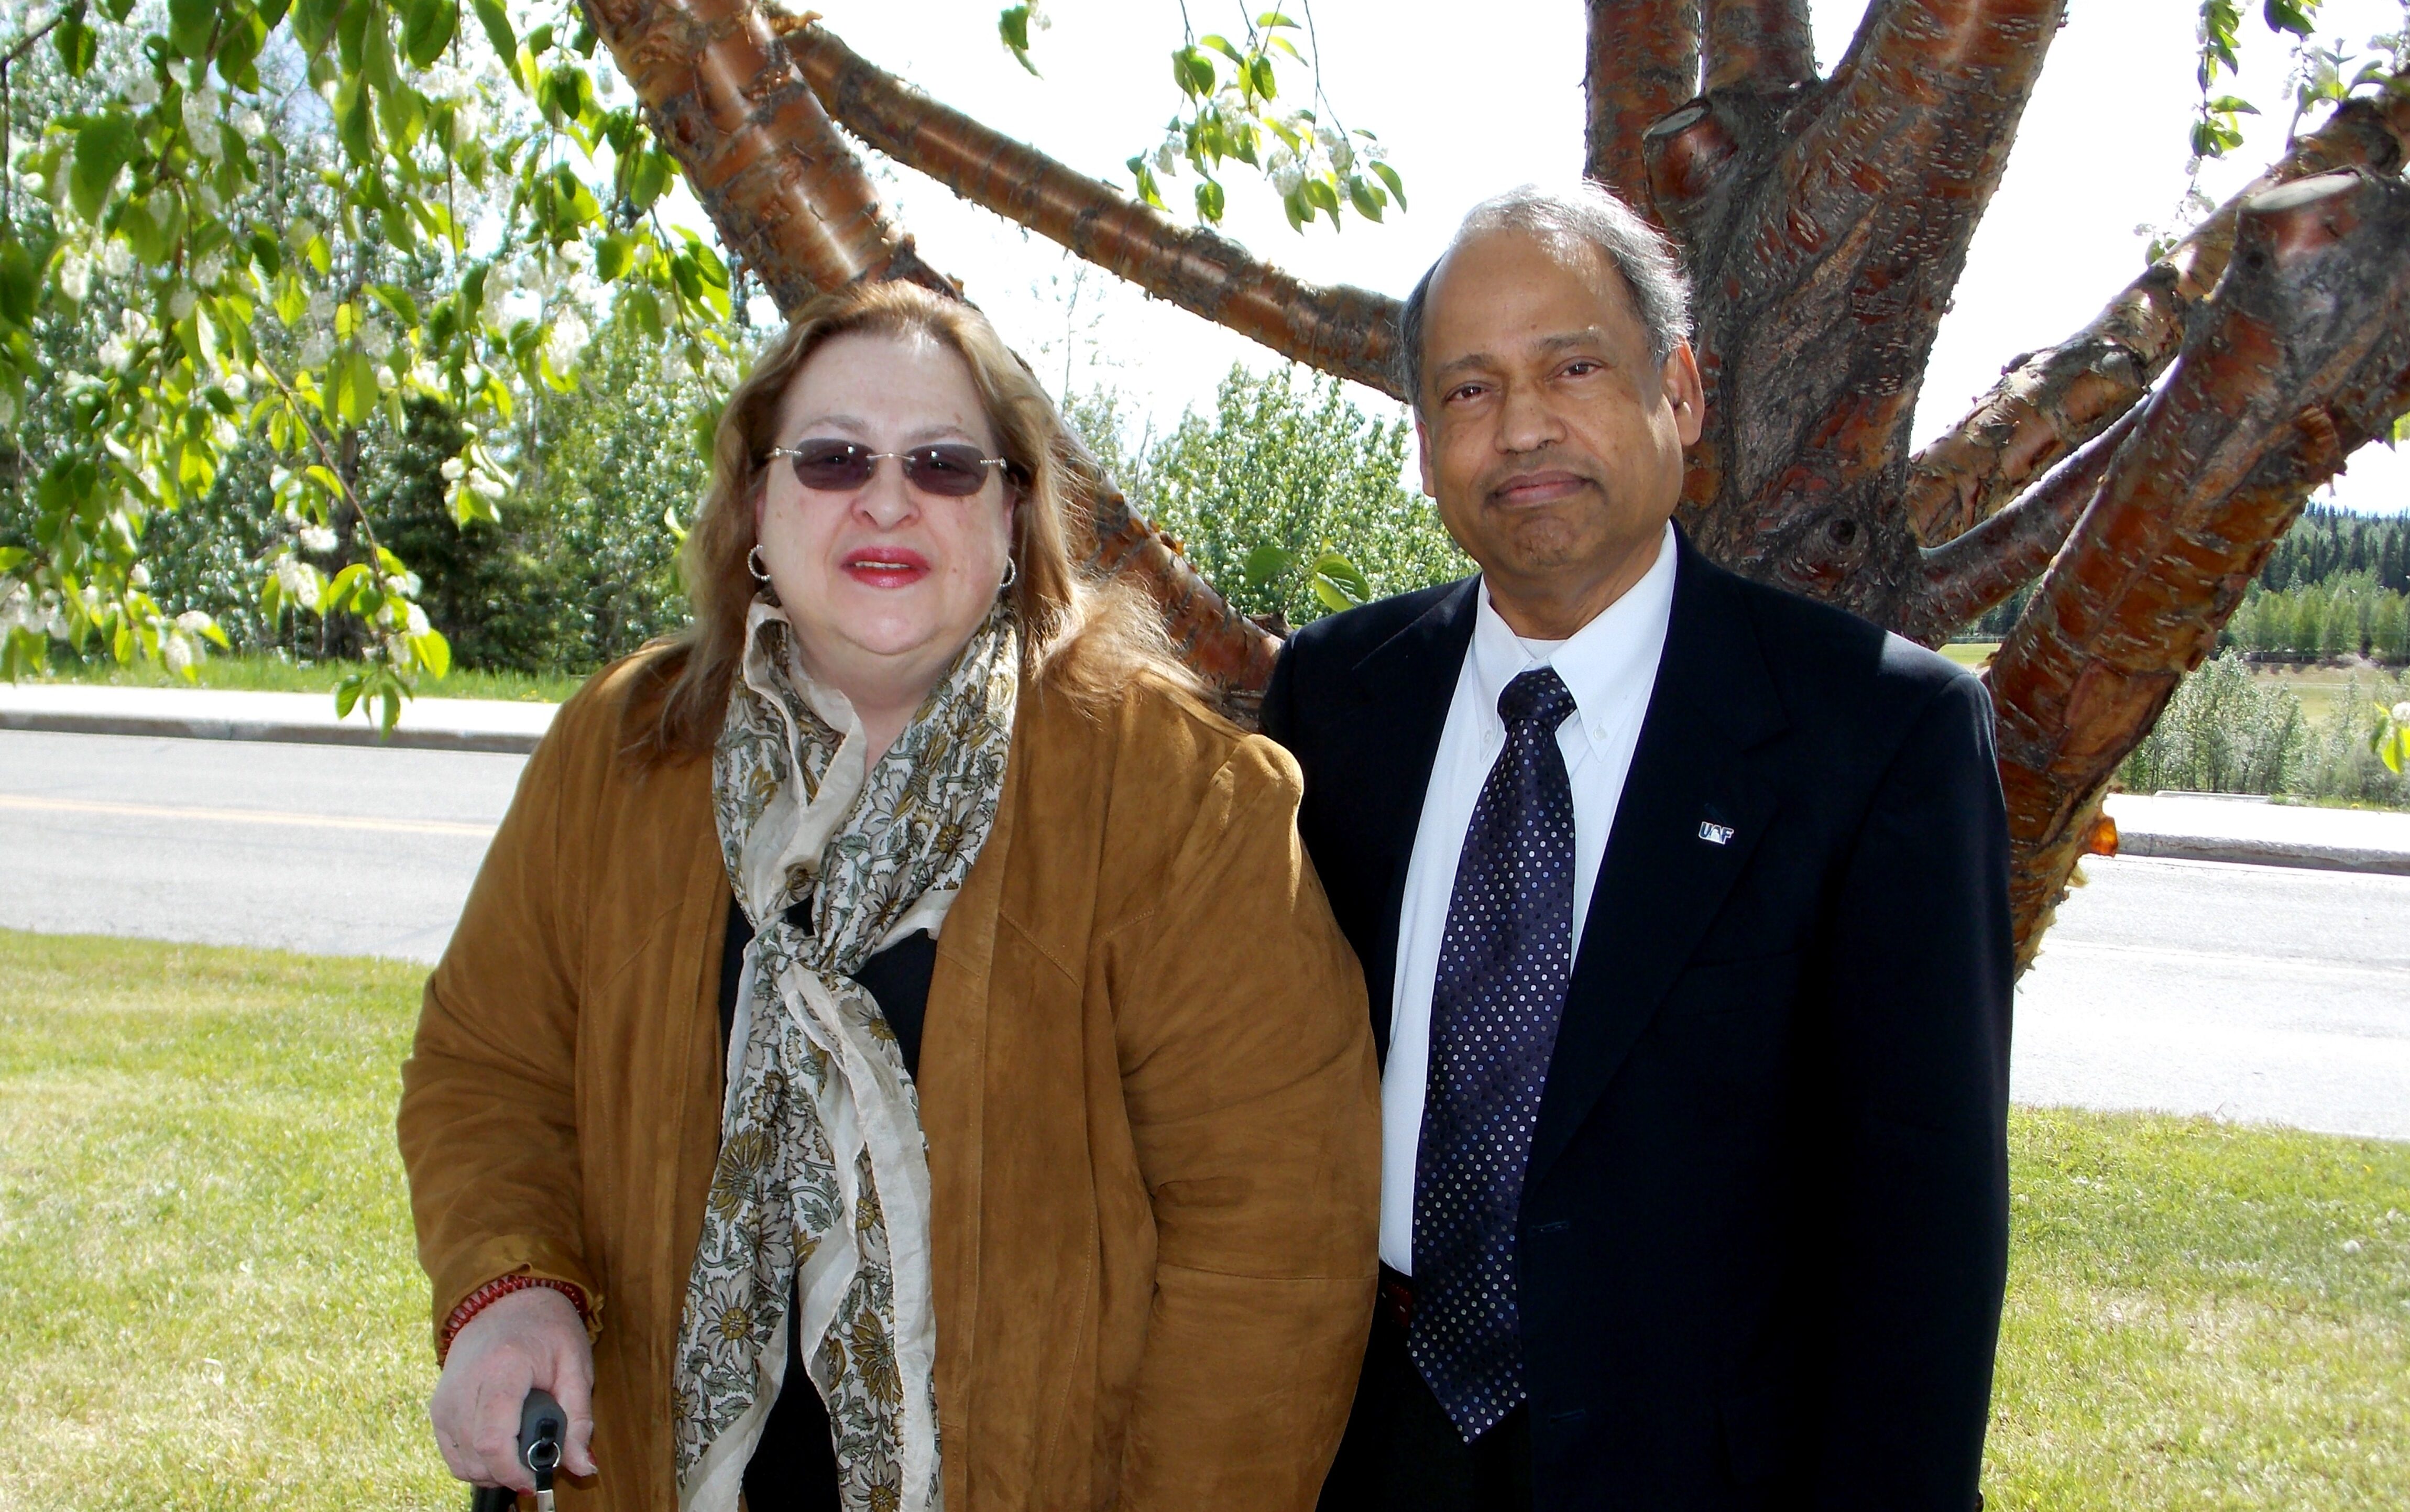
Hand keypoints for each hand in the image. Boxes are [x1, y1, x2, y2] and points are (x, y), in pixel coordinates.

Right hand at [429, 1285, 599, 1490]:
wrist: (507, 1301)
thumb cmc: (548, 1330)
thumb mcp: (576, 1367)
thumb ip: (580, 1420)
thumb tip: (584, 1467)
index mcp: (502, 1370)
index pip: (493, 1440)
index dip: (513, 1471)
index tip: (535, 1479)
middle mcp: (464, 1386)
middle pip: (476, 1457)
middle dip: (508, 1473)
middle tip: (535, 1460)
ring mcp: (445, 1398)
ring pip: (461, 1463)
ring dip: (492, 1471)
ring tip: (520, 1450)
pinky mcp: (437, 1407)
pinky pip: (451, 1454)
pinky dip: (474, 1463)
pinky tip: (499, 1448)